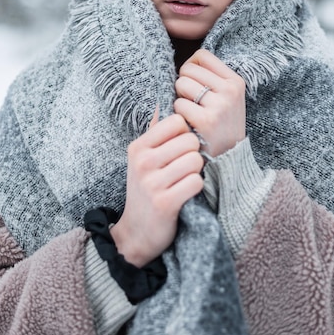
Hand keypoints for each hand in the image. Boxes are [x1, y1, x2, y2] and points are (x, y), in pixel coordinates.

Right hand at [110, 110, 202, 266]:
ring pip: (196, 160)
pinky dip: (196, 187)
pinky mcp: (164, 202)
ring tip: (184, 179)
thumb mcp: (142, 159)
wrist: (136, 232)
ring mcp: (152, 183)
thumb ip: (154, 132)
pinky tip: (186, 193)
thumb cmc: (146, 189)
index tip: (180, 147)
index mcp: (138, 147)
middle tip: (184, 167)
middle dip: (194, 153)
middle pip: (190, 139)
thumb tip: (162, 101)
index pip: (176, 120)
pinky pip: (196, 182)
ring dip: (196, 171)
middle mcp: (142, 162)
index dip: (185, 132)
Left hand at [174, 49, 245, 157]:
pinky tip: (189, 124)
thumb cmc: (221, 125)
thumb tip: (185, 62)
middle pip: (188, 69)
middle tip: (191, 102)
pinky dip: (178, 114)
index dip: (190, 67)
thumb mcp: (227, 98)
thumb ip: (210, 78)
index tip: (193, 83)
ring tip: (191, 113)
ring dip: (179, 99)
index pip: (202, 56)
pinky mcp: (206, 120)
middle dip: (183, 84)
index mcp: (235, 81)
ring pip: (181, 83)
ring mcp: (219, 105)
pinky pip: (178, 104)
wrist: (229, 159)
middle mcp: (230, 90)